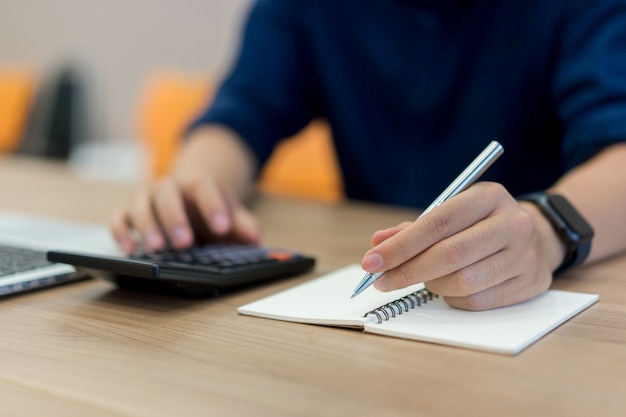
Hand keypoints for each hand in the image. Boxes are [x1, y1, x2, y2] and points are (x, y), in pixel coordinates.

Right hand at [110, 172, 259, 253]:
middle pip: (167, 194)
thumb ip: (243, 225)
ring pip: (140, 205)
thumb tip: (254, 238)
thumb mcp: (231, 216)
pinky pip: (119, 218)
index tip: (223, 227)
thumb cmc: (211, 210)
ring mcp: (147, 199)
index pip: (204, 187)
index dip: (214, 206)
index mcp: (197, 184)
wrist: (192, 197)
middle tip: (185, 243)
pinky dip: (120, 232)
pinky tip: (130, 250)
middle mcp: (169, 188)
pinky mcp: (129, 213)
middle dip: (175, 218)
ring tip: (157, 248)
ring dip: (147, 226)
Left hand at [360, 182, 559, 310]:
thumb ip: (413, 229)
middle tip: (381, 280)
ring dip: (431, 285)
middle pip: (449, 254)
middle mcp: (512, 224)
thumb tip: (377, 244)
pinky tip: (447, 288)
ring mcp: (524, 255)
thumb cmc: (480, 225)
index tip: (371, 262)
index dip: (400, 246)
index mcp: (488, 197)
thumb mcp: (451, 214)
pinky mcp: (528, 284)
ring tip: (421, 278)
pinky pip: (476, 301)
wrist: (536, 237)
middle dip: (407, 270)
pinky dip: (451, 298)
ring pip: (462, 282)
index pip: (437, 223)